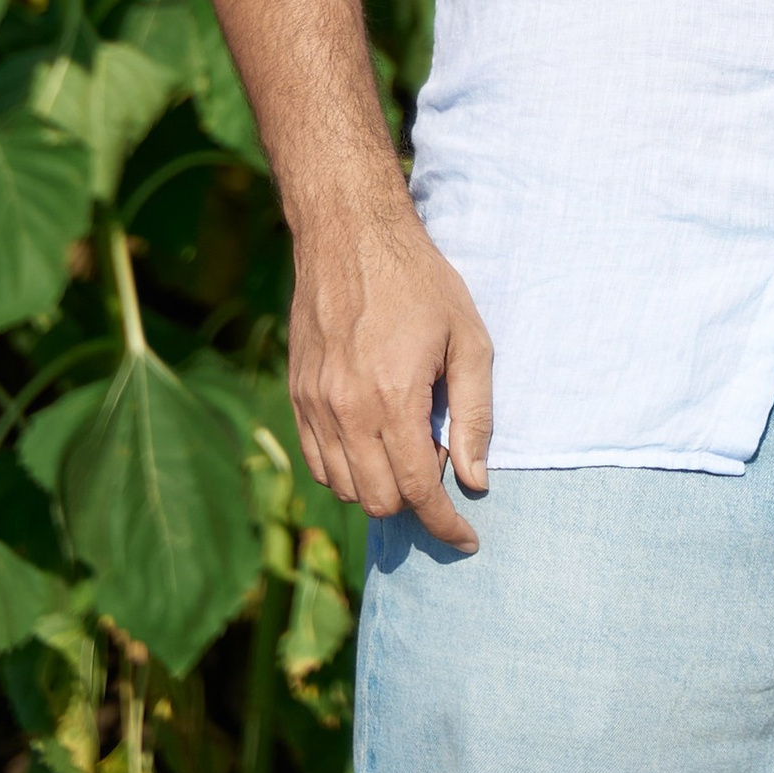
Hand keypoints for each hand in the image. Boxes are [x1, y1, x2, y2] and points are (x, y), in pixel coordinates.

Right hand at [286, 182, 494, 552]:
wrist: (349, 233)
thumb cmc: (419, 281)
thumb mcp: (468, 338)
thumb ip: (474, 415)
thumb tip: (475, 480)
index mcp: (393, 398)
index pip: (417, 491)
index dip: (444, 524)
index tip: (466, 539)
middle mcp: (346, 410)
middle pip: (377, 500)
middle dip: (414, 504)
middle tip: (439, 464)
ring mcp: (315, 404)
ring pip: (343, 488)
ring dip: (379, 488)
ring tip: (407, 448)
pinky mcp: (298, 394)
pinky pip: (317, 461)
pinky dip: (345, 470)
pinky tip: (372, 443)